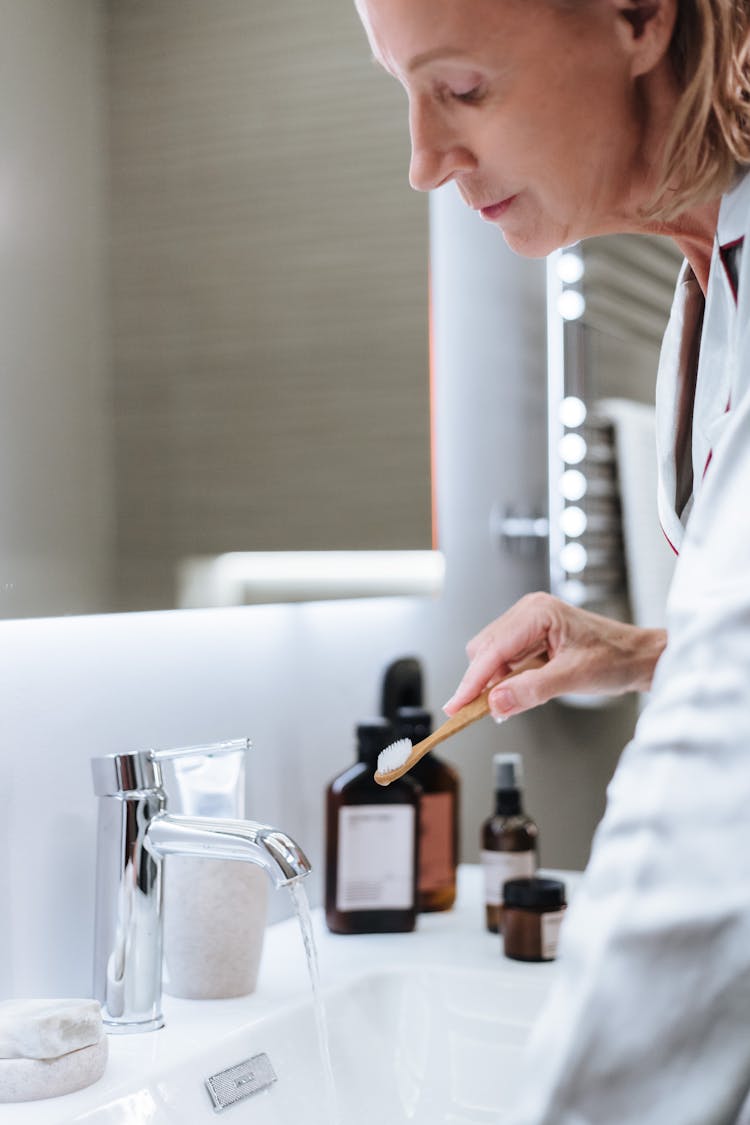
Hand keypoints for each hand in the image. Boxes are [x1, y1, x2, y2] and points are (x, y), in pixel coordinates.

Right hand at [443, 592, 666, 719]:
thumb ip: (531, 690)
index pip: (492, 650)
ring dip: (495, 682)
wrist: (638, 657)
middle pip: (484, 650)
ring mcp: (528, 623)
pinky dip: (506, 679)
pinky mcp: (531, 637)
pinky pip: (505, 659)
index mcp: (537, 613)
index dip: (472, 681)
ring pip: (491, 656)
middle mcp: (529, 612)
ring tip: (511, 702)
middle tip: (483, 712)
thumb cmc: (615, 658)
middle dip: (481, 682)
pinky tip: (519, 691)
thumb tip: (495, 702)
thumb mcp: (573, 678)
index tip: (456, 706)